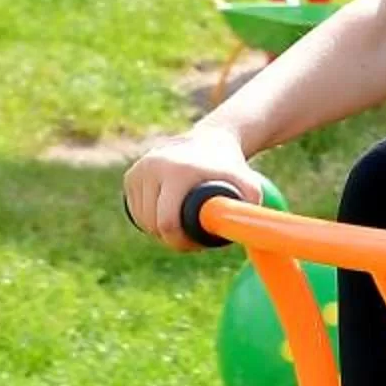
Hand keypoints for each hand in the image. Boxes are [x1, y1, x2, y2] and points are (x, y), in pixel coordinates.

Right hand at [122, 129, 264, 249]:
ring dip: (158, 230)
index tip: (195, 245)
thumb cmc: (231, 168)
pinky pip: (134, 209)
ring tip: (181, 228)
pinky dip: (147, 218)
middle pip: (152, 223)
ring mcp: (139, 170)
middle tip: (190, 240)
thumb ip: (254, 206)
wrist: (211, 140)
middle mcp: (153, 168)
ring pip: (141, 219)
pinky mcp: (131, 174)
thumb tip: (252, 231)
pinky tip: (165, 216)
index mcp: (176, 172)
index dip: (178, 241)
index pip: (166, 222)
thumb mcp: (248, 183)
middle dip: (170, 238)